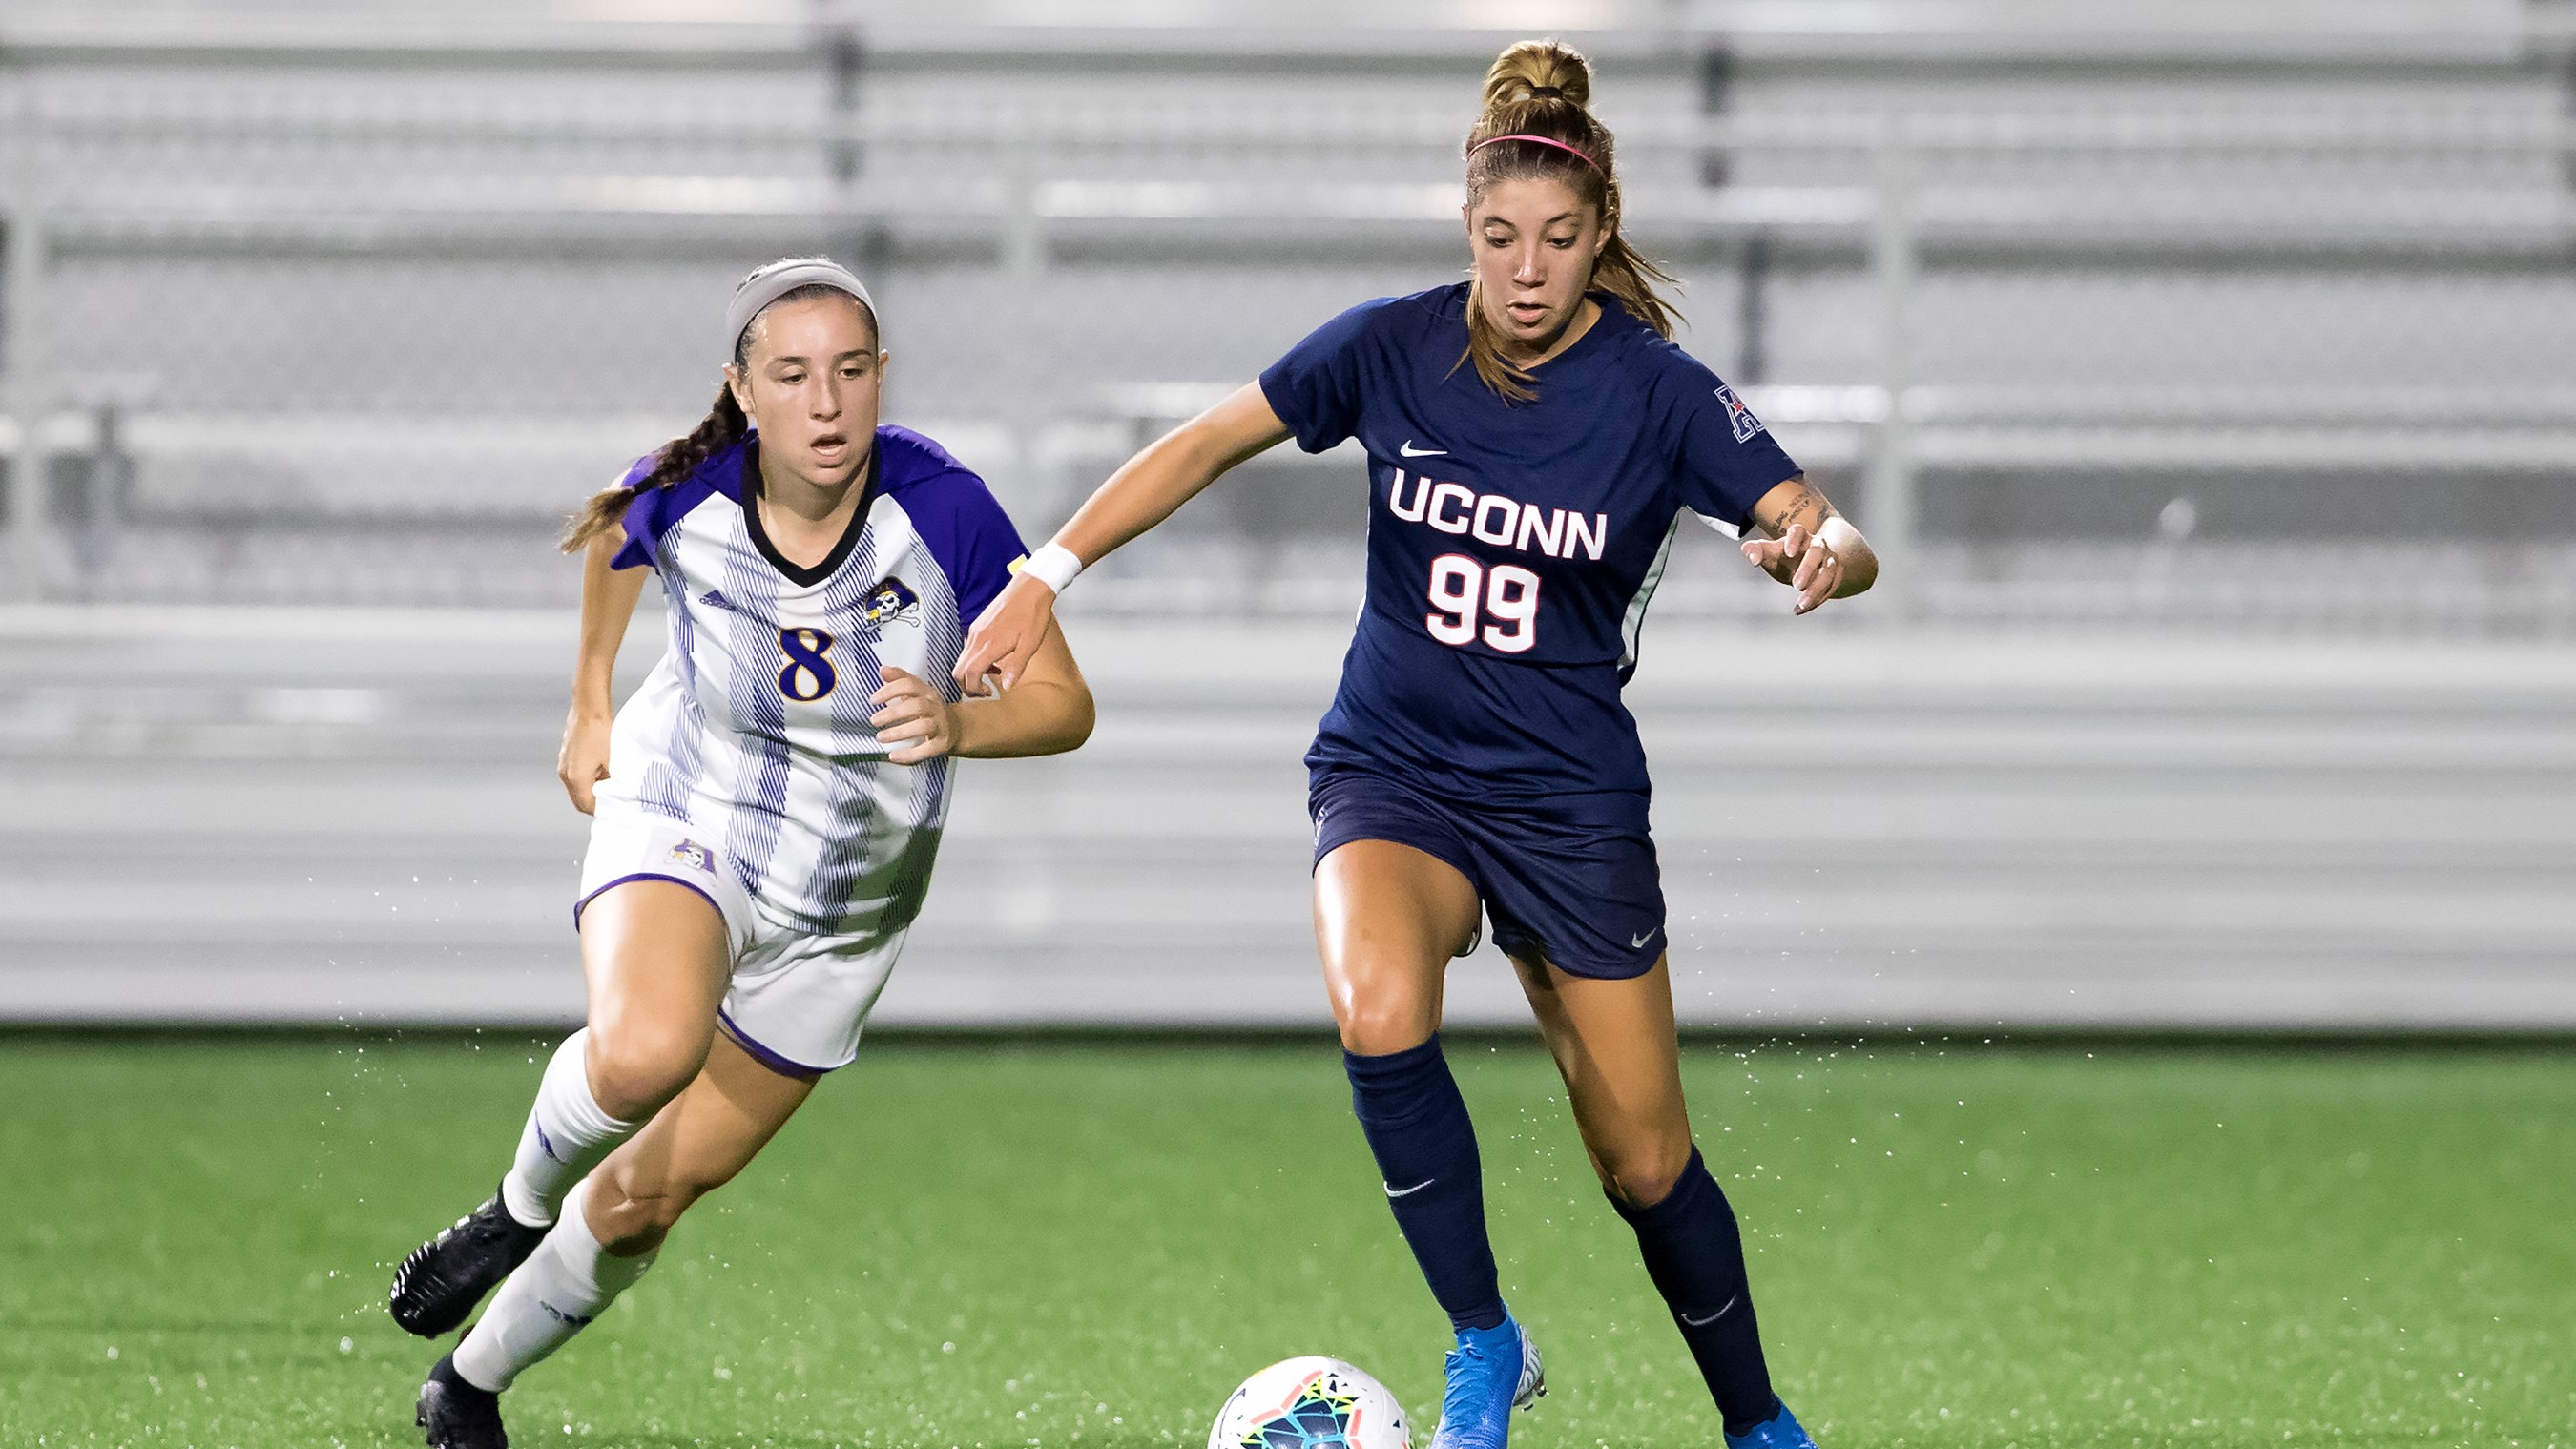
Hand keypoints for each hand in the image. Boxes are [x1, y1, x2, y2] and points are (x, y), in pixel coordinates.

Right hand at [558, 709, 611, 814]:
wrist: (589, 708)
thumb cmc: (603, 733)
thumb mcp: (614, 762)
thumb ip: (614, 782)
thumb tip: (619, 794)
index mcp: (576, 779)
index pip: (587, 806)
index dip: (602, 810)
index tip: (615, 809)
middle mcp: (565, 775)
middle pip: (579, 800)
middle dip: (595, 803)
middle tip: (613, 801)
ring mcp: (563, 765)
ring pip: (577, 788)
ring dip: (591, 790)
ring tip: (610, 784)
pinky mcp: (565, 756)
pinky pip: (575, 776)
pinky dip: (587, 779)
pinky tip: (602, 770)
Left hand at [871, 666, 961, 763]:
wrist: (956, 729)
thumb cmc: (929, 710)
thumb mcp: (917, 692)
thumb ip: (899, 680)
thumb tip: (883, 669)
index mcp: (927, 692)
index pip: (910, 685)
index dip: (890, 691)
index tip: (873, 700)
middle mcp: (935, 707)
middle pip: (917, 706)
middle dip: (893, 713)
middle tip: (874, 720)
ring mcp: (940, 725)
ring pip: (923, 726)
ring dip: (899, 732)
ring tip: (881, 737)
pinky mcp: (942, 744)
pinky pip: (927, 749)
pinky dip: (910, 754)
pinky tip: (894, 756)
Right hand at [953, 571, 1057, 693]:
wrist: (1030, 587)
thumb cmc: (1033, 614)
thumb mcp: (1030, 645)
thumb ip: (1016, 667)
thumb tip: (1007, 687)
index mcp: (988, 645)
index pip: (968, 675)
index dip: (974, 690)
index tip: (988, 693)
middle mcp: (977, 638)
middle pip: (958, 670)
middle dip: (968, 684)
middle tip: (987, 689)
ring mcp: (976, 631)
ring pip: (962, 659)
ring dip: (973, 672)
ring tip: (995, 672)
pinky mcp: (978, 625)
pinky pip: (968, 648)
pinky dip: (975, 659)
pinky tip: (995, 657)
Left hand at [1740, 522, 1844, 615]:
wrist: (1805, 565)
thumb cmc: (1783, 558)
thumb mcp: (1768, 553)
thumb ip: (1754, 550)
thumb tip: (1752, 558)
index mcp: (1800, 536)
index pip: (1799, 531)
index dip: (1794, 540)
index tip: (1787, 553)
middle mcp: (1818, 545)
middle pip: (1817, 551)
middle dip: (1808, 568)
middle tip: (1796, 586)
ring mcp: (1829, 559)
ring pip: (1829, 572)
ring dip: (1816, 589)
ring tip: (1801, 603)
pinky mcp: (1836, 575)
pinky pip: (1832, 587)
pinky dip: (1818, 600)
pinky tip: (1800, 610)